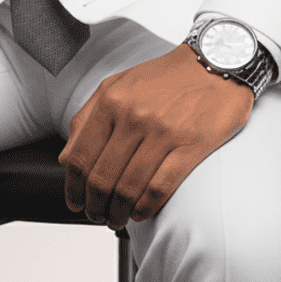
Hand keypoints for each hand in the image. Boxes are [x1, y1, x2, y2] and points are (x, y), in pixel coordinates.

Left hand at [59, 43, 252, 228]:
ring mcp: (162, 132)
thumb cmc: (165, 77)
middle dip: (95, 205)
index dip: (74, 187)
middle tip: (97, 215)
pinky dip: (145, 208)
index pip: (80, 156)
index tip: (76, 201)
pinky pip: (159, 188)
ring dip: (118, 212)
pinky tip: (140, 212)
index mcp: (111, 100)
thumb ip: (88, 117)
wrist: (214, 63)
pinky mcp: (190, 146)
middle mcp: (132, 116)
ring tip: (117, 218)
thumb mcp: (117, 84)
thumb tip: (66, 157)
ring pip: (128, 188)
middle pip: (101, 177)